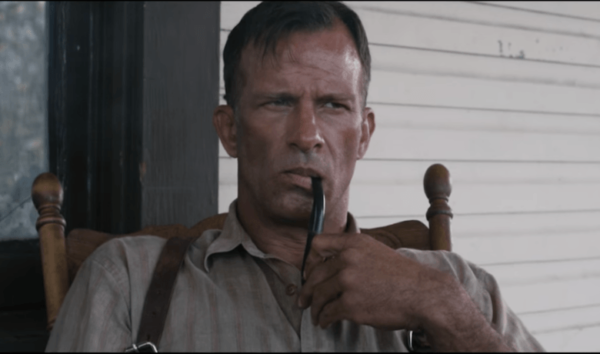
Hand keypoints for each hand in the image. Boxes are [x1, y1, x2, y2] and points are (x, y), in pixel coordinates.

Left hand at [296, 232, 451, 330]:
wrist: (424, 295)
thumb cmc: (404, 277)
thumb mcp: (377, 252)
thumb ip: (354, 254)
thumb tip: (332, 264)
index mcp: (354, 244)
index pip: (318, 244)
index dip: (310, 260)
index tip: (308, 272)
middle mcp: (348, 260)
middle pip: (315, 275)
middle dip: (307, 290)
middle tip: (303, 299)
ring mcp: (348, 282)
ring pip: (319, 296)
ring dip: (315, 308)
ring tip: (316, 314)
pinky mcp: (350, 305)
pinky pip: (328, 313)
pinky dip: (324, 319)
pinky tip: (325, 322)